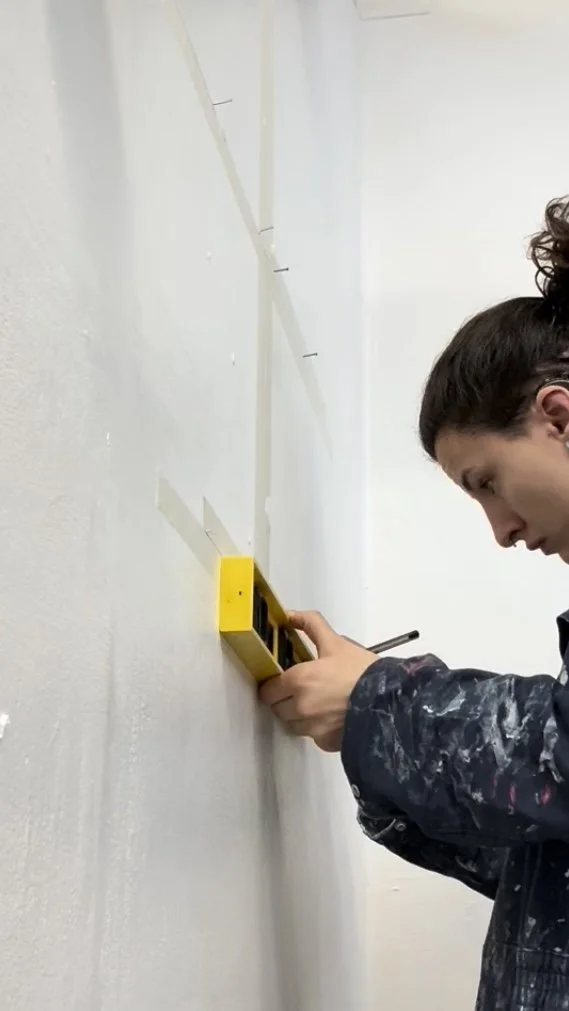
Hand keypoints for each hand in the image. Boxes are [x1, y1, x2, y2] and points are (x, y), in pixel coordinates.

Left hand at [259, 610, 376, 751]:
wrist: (390, 701)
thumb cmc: (363, 671)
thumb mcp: (336, 642)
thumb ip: (311, 625)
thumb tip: (291, 615)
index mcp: (298, 681)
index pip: (268, 690)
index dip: (275, 684)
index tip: (283, 680)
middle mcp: (301, 707)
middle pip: (277, 708)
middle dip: (285, 699)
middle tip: (303, 690)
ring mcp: (313, 728)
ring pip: (293, 724)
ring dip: (299, 715)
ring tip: (319, 703)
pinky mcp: (326, 742)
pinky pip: (313, 736)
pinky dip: (318, 728)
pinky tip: (332, 717)